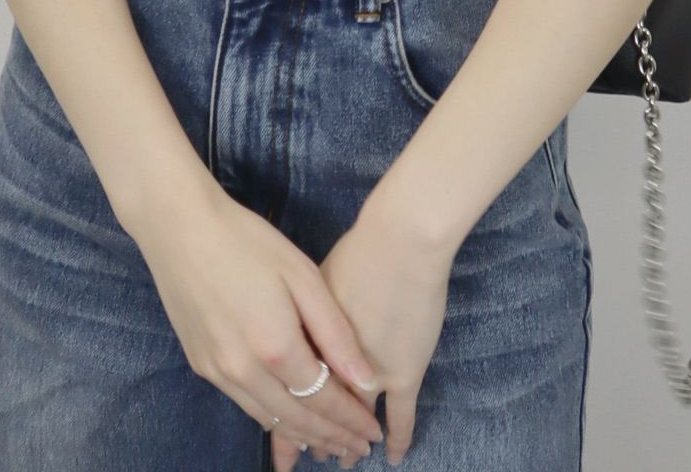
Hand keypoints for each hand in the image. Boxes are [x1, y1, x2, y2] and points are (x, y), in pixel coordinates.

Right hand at [124, 184, 385, 460]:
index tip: (375, 432)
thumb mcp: (302, 276)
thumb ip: (335, 332)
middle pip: (298, 420)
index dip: (352, 420)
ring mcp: (218, 371)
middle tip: (357, 451)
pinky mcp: (200, 364)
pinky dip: (272, 417)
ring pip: (268, 418)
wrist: (179, 227)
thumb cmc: (248, 241)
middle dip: (332, 439)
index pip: (324, 400)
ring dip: (302, 435)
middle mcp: (244, 371)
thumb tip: (366, 380)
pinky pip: (244, 403)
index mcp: (276, 347)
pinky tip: (286, 417)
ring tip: (329, 443)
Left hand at [272, 198, 455, 469]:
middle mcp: (331, 367)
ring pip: (352, 418)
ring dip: (346, 439)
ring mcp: (369, 374)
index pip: (288, 393)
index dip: (285, 420)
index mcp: (301, 344)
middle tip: (311, 457)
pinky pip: (400, 416)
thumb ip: (300, 320)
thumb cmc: (356, 251)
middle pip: (314, 411)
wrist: (400, 241)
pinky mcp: (405, 373)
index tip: (286, 441)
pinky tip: (392, 454)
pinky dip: (397, 437)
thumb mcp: (308, 282)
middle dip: (311, 436)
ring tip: (344, 459)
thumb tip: (288, 343)